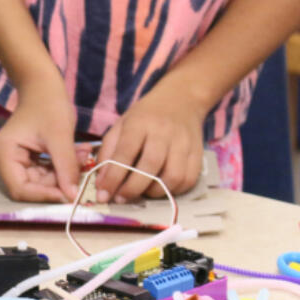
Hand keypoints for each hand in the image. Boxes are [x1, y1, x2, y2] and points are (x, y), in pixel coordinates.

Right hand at [0, 72, 79, 201]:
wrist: (42, 86)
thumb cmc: (48, 105)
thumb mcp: (60, 137)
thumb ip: (66, 168)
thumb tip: (73, 197)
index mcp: (3, 154)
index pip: (21, 189)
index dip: (45, 195)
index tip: (71, 194)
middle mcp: (3, 161)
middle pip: (32, 187)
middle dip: (59, 181)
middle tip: (82, 166)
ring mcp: (13, 161)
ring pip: (42, 182)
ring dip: (64, 172)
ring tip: (82, 154)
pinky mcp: (24, 160)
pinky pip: (45, 173)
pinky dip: (62, 167)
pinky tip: (77, 153)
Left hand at [94, 80, 206, 201]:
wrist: (182, 100)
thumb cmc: (146, 116)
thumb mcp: (121, 125)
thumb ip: (109, 150)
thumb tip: (101, 181)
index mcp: (140, 123)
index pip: (125, 153)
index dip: (113, 177)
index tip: (104, 194)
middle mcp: (163, 132)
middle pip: (150, 166)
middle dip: (132, 188)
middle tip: (120, 199)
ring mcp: (184, 143)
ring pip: (172, 177)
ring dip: (154, 192)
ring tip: (141, 192)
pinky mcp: (198, 154)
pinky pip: (188, 180)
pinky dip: (173, 191)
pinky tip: (161, 188)